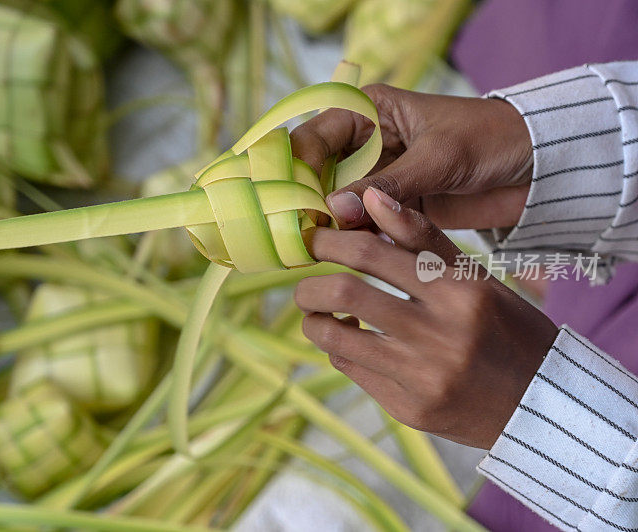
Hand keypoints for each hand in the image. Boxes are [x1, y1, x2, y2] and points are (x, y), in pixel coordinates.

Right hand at [290, 84, 533, 229]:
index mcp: (368, 112)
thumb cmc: (491, 139)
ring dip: (329, 226)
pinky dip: (355, 239)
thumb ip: (388, 185)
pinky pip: (363, 224)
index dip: (297, 168)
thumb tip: (334, 210)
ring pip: (337, 203)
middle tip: (299, 233)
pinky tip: (346, 255)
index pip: (314, 137)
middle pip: (317, 174)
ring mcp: (378, 178)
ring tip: (317, 251)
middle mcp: (365, 144)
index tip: (292, 202)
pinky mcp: (394, 207)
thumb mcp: (437, 158)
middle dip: (307, 202)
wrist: (538, 166)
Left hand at [294, 188, 557, 448]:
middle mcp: (441, 335)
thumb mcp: (476, 277)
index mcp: (461, 292)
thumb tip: (370, 197)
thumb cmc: (507, 329)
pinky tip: (350, 339)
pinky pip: (352, 369)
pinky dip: (340, 348)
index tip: (314, 241)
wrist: (543, 403)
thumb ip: (421, 238)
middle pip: (344, 292)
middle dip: (310, 283)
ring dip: (314, 319)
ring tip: (318, 312)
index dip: (331, 242)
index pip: (372, 253)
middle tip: (305, 281)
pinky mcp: (410, 409)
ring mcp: (423, 377)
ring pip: (336, 337)